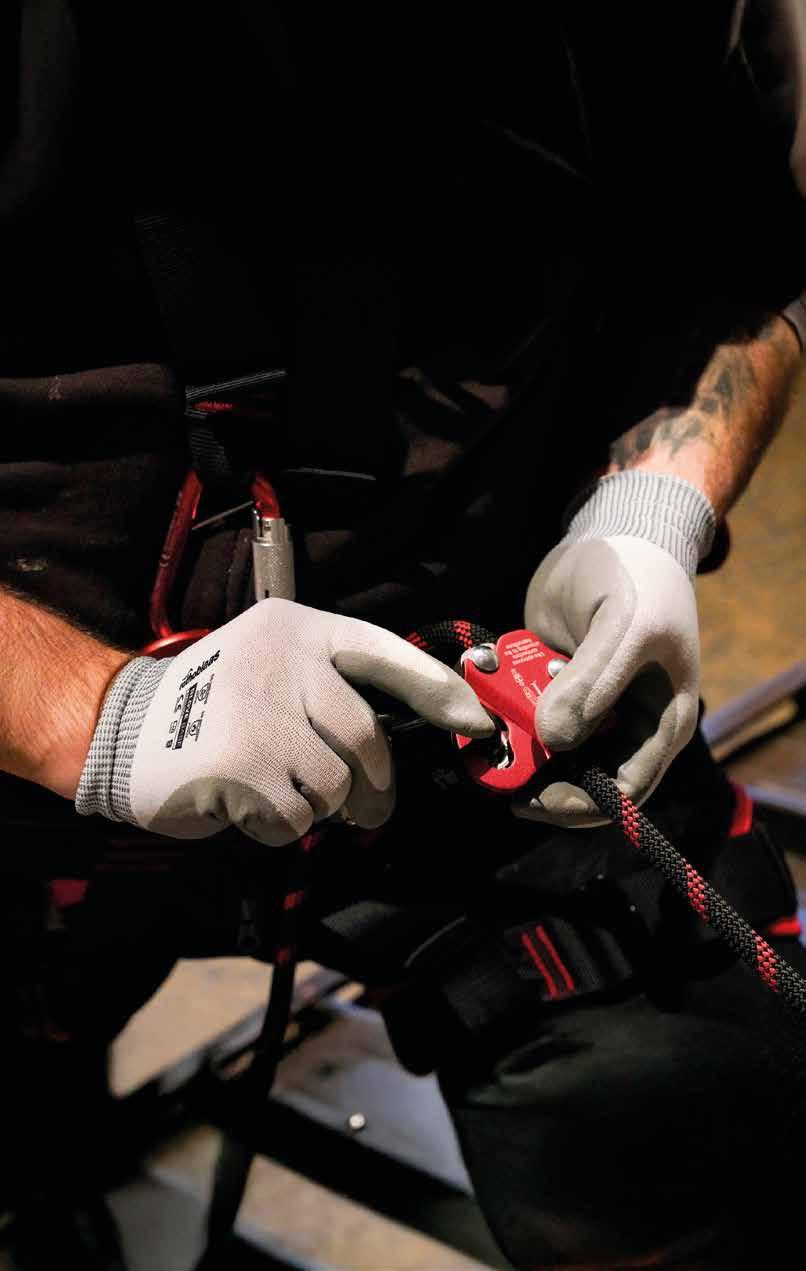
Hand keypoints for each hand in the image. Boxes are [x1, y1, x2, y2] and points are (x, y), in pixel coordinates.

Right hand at [76, 599, 492, 844]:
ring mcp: (258, 711)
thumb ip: (333, 688)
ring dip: (318, 805)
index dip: (437, 690)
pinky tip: (249, 805)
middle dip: (374, 785)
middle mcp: (281, 660)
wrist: (121, 727)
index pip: (384, 653)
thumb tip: (420, 732)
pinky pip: (297, 818)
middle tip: (366, 808)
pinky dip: (282, 826)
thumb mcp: (273, 669)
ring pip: (336, 784)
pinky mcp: (239, 764)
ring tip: (281, 790)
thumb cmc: (217, 707)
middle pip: (367, 738)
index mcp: (297, 630)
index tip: (474, 723)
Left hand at [515, 473, 714, 826]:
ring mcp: (589, 703)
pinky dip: (505, 706)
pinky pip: (527, 709)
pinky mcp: (557, 681)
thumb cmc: (635, 577)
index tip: (530, 797)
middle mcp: (625, 722)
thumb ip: (590, 685)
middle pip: (581, 776)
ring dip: (516, 741)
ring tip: (485, 726)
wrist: (617, 529)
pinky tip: (487, 689)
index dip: (578, 805)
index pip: (623, 791)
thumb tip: (554, 741)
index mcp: (659, 723)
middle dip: (540, 775)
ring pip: (548, 746)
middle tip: (494, 768)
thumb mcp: (621, 627)